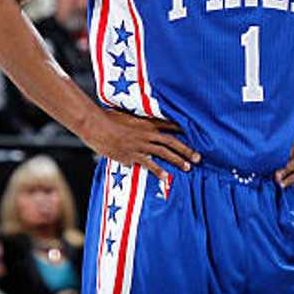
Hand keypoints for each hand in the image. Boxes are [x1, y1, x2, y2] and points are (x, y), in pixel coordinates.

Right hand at [82, 110, 198, 184]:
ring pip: (164, 152)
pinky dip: (158, 170)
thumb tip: (144, 131)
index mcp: (147, 123)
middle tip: (198, 157)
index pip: (170, 127)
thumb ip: (138, 124)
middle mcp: (146, 133)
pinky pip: (148, 163)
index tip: (195, 137)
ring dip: (177, 160)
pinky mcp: (131, 155)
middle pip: (171, 141)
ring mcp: (140, 144)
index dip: (183, 132)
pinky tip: (166, 177)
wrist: (96, 126)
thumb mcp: (127, 116)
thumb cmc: (108, 119)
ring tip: (188, 167)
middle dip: (186, 150)